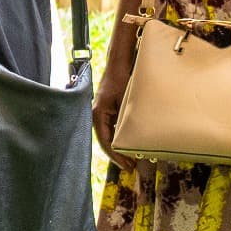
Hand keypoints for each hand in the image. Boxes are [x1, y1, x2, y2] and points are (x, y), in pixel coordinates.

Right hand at [93, 37, 135, 164]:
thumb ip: (126, 120)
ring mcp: (101, 113)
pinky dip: (119, 138)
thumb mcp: (125, 101)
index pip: (105, 141)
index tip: (127, 165)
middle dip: (117, 155)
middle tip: (130, 166)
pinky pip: (111, 128)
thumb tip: (134, 139)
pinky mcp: (107, 110)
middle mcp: (97, 115)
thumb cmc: (121, 79)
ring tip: (131, 159)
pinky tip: (128, 143)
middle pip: (105, 141)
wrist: (118, 63)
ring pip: (108, 136)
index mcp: (98, 114)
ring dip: (118, 147)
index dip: (116, 156)